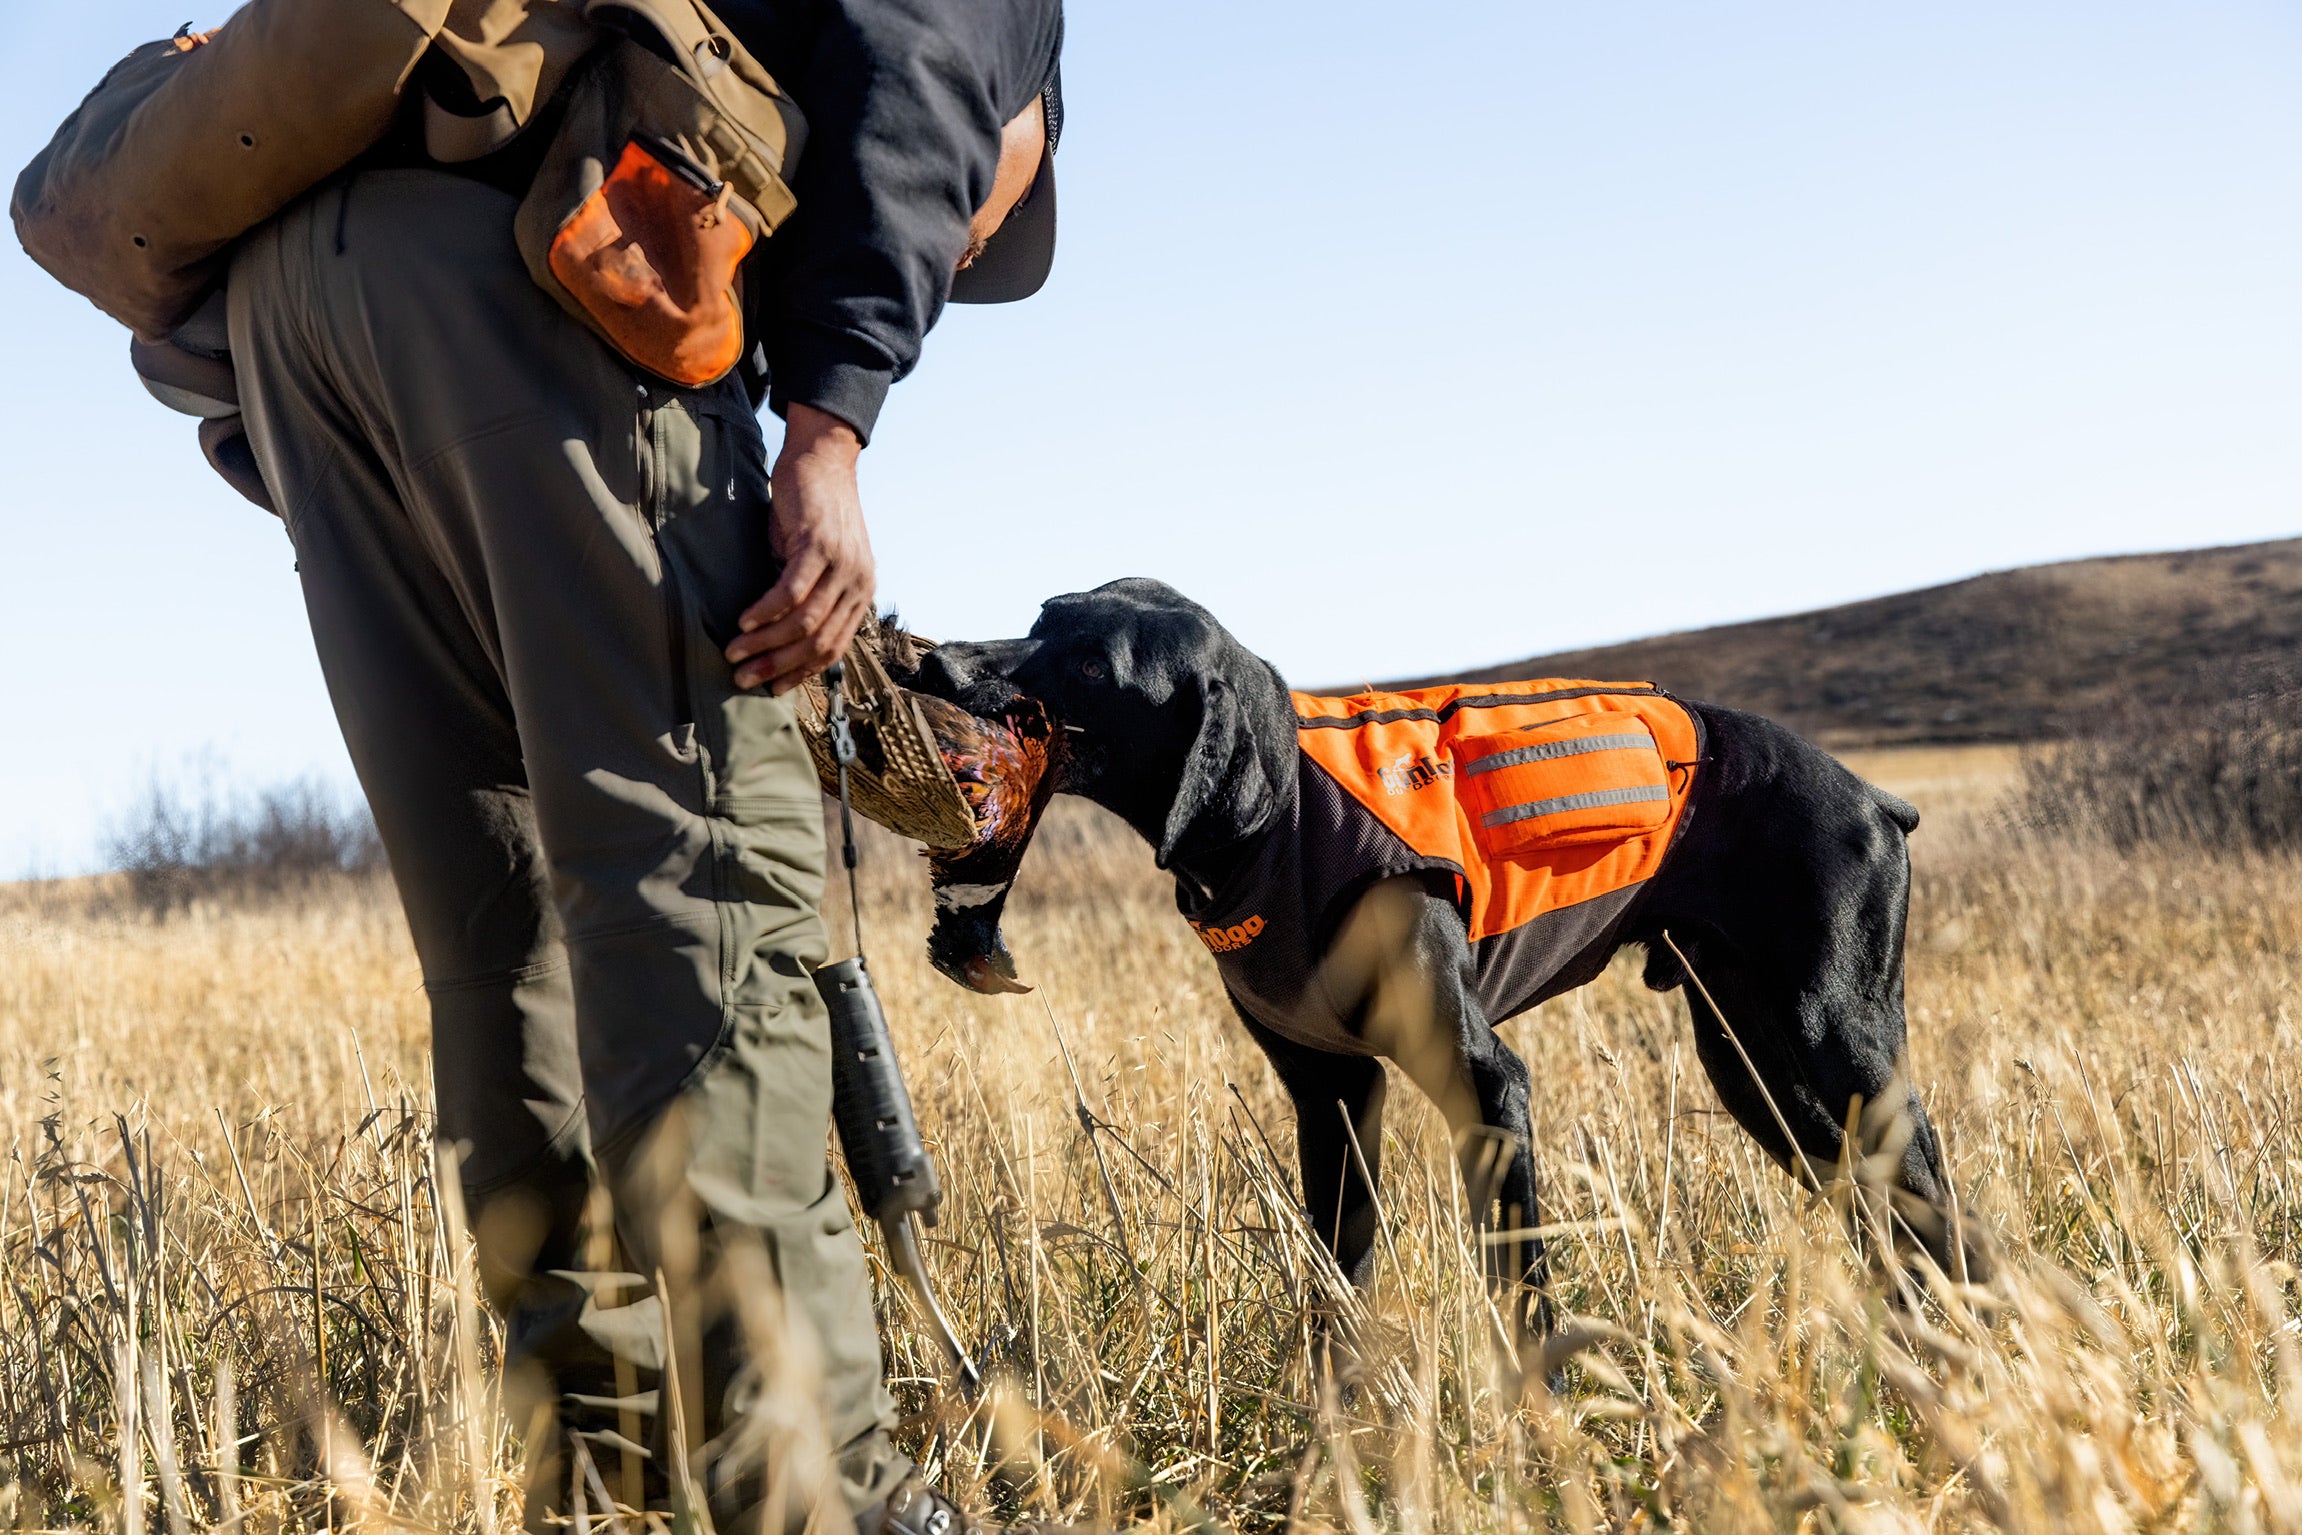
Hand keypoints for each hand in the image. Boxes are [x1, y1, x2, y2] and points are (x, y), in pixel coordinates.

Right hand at [726, 403, 875, 694]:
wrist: (823, 461)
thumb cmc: (810, 515)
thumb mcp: (816, 563)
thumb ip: (807, 597)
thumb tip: (774, 639)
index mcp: (860, 594)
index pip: (833, 649)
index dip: (799, 673)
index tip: (769, 689)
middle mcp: (858, 584)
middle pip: (818, 643)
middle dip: (776, 666)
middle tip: (742, 678)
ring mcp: (842, 565)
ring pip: (804, 622)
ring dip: (765, 643)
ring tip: (734, 651)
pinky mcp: (819, 545)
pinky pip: (792, 591)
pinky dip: (766, 611)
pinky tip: (745, 621)